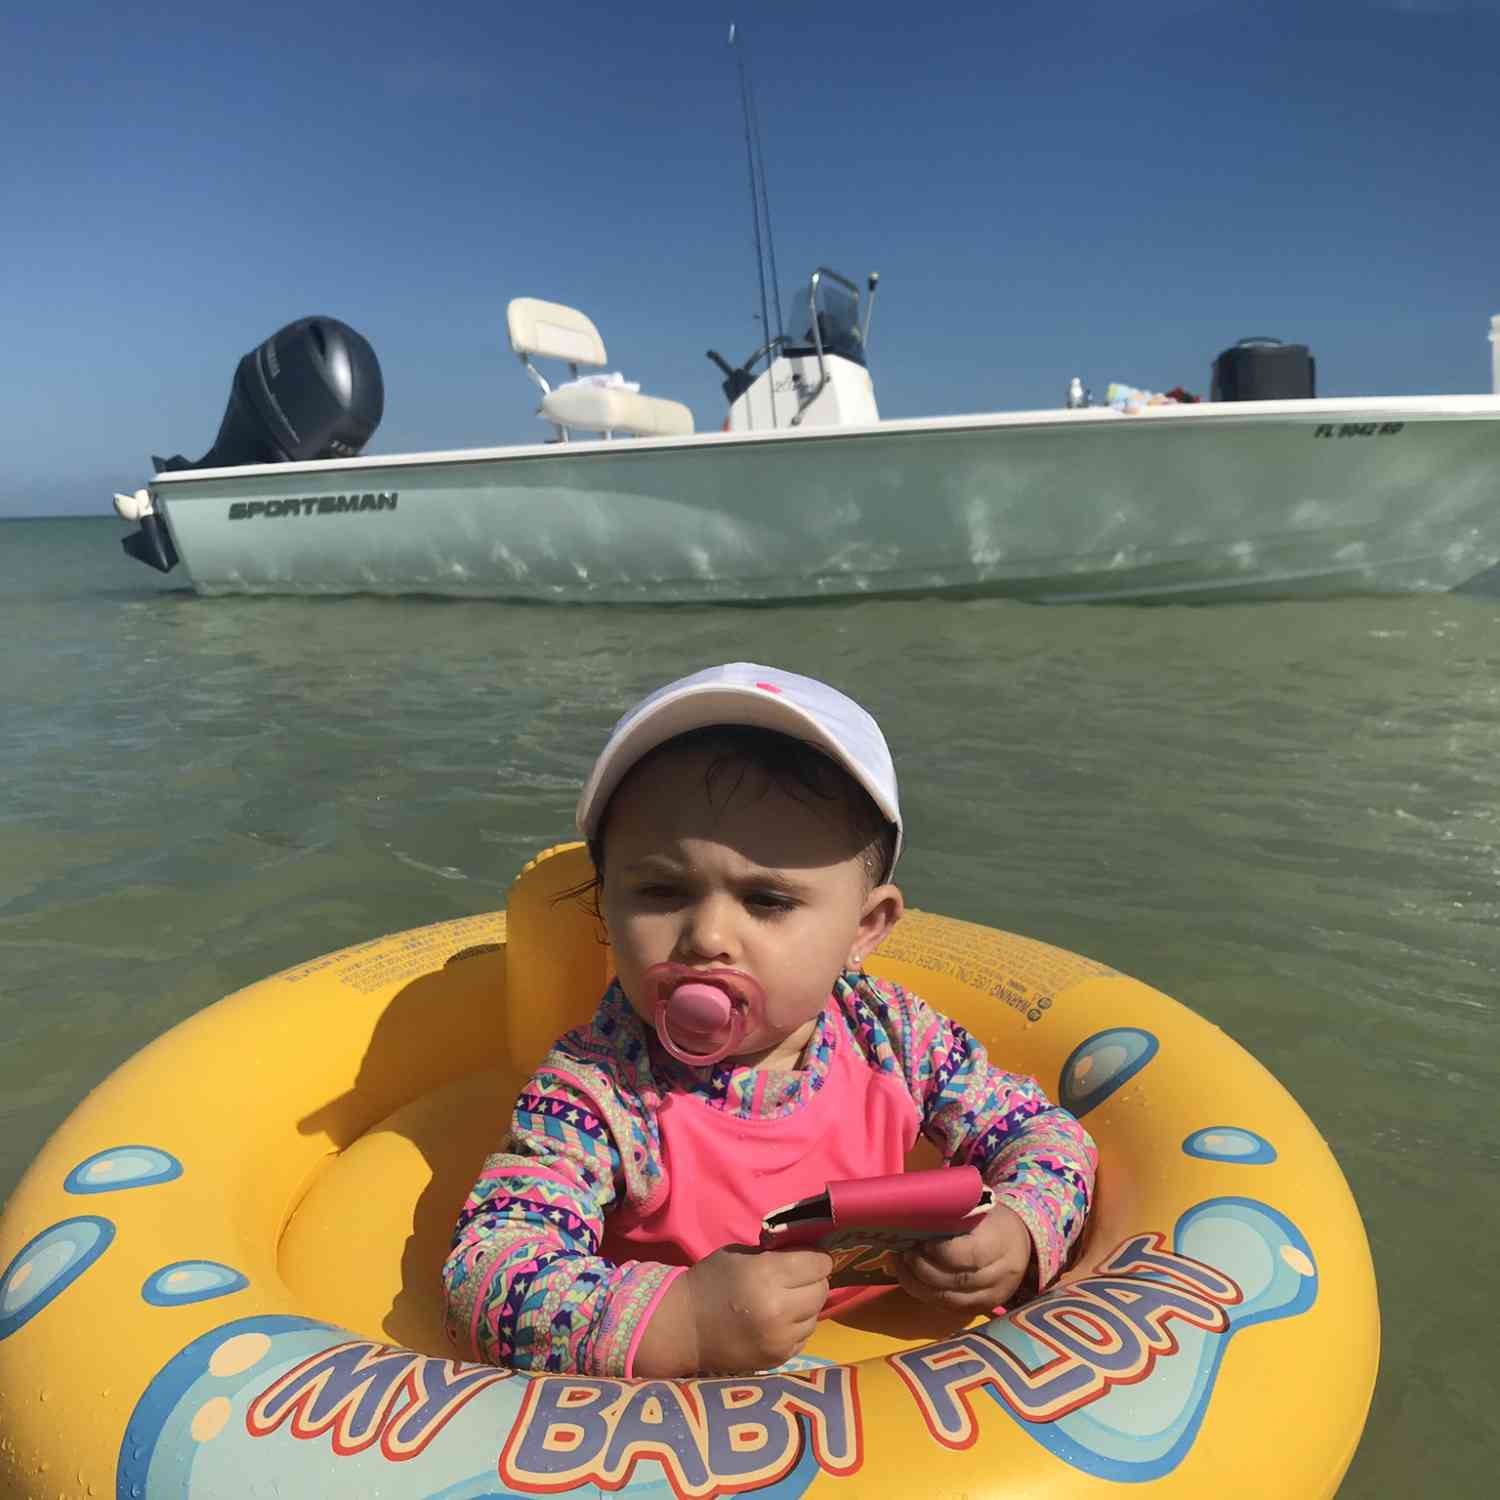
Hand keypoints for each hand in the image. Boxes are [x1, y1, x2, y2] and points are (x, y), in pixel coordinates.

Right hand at [686, 1244, 831, 1373]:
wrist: (683, 1327)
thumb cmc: (710, 1281)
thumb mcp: (741, 1255)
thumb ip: (777, 1255)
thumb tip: (808, 1256)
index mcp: (768, 1275)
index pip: (818, 1264)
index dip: (817, 1258)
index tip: (810, 1258)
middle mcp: (779, 1309)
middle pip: (822, 1290)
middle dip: (814, 1281)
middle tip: (798, 1279)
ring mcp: (780, 1338)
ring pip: (815, 1316)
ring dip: (806, 1306)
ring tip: (785, 1302)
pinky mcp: (778, 1358)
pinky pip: (804, 1337)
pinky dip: (796, 1327)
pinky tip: (777, 1322)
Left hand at [894, 1204, 1033, 1311]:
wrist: (1018, 1238)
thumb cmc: (990, 1217)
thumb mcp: (977, 1205)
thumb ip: (952, 1212)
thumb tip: (914, 1212)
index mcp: (1002, 1241)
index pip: (972, 1254)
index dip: (942, 1252)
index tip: (922, 1242)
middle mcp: (1003, 1273)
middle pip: (959, 1281)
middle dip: (924, 1269)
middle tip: (905, 1254)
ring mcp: (995, 1295)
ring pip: (952, 1299)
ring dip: (920, 1285)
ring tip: (903, 1266)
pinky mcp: (984, 1308)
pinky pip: (951, 1309)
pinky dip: (927, 1296)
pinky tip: (912, 1280)